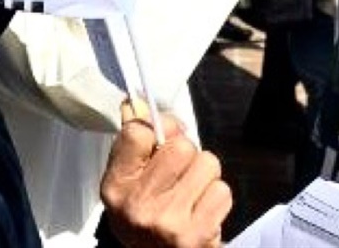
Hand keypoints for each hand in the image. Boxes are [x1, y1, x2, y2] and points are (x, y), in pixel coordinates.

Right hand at [100, 101, 232, 247]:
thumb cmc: (145, 218)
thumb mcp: (128, 183)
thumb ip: (134, 143)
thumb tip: (135, 102)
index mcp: (116, 186)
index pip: (139, 131)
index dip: (160, 128)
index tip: (161, 141)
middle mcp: (138, 205)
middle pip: (182, 145)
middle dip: (188, 155)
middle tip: (178, 176)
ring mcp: (167, 222)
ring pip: (207, 164)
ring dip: (205, 177)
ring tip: (190, 196)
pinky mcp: (196, 235)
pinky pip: (222, 191)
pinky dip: (216, 199)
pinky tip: (200, 212)